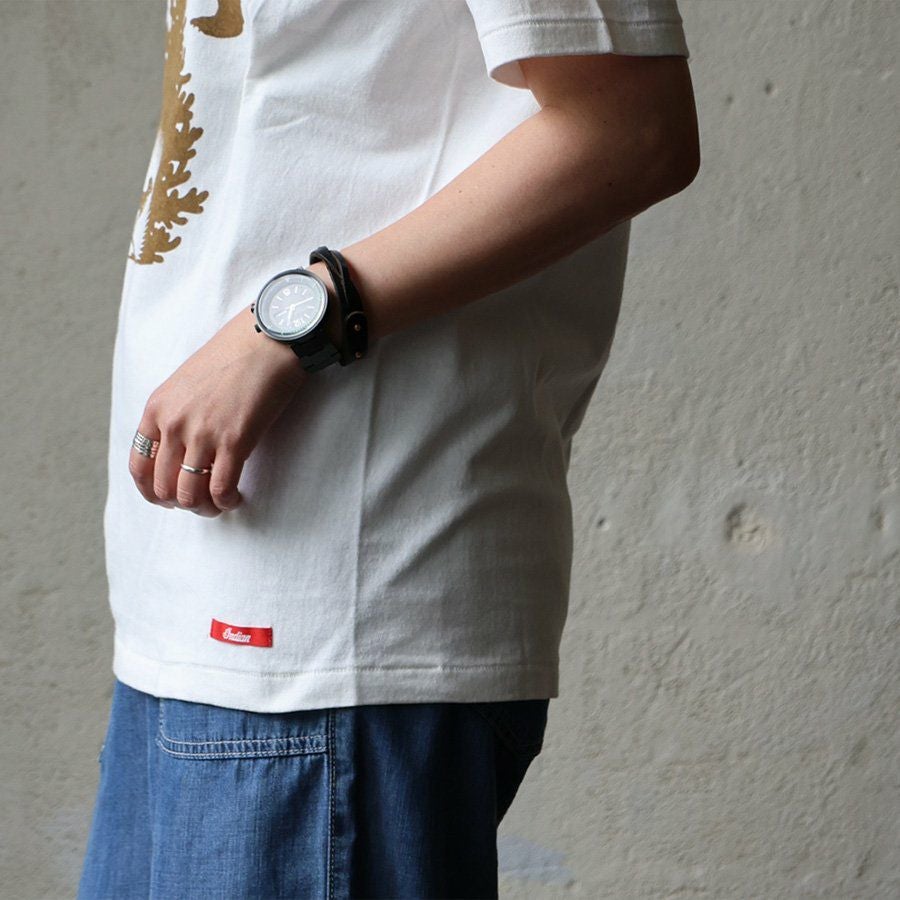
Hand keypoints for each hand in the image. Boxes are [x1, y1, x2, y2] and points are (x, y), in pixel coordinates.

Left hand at [129, 305, 308, 516]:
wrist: (269, 339)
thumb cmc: (235, 356)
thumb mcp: (188, 382)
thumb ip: (178, 413)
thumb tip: (182, 450)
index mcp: (157, 408)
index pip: (139, 466)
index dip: (152, 492)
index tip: (171, 498)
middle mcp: (173, 423)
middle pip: (163, 486)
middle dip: (182, 503)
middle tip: (202, 503)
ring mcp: (202, 434)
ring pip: (189, 494)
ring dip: (204, 508)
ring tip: (220, 504)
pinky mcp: (234, 441)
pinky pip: (220, 488)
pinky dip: (226, 501)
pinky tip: (236, 498)